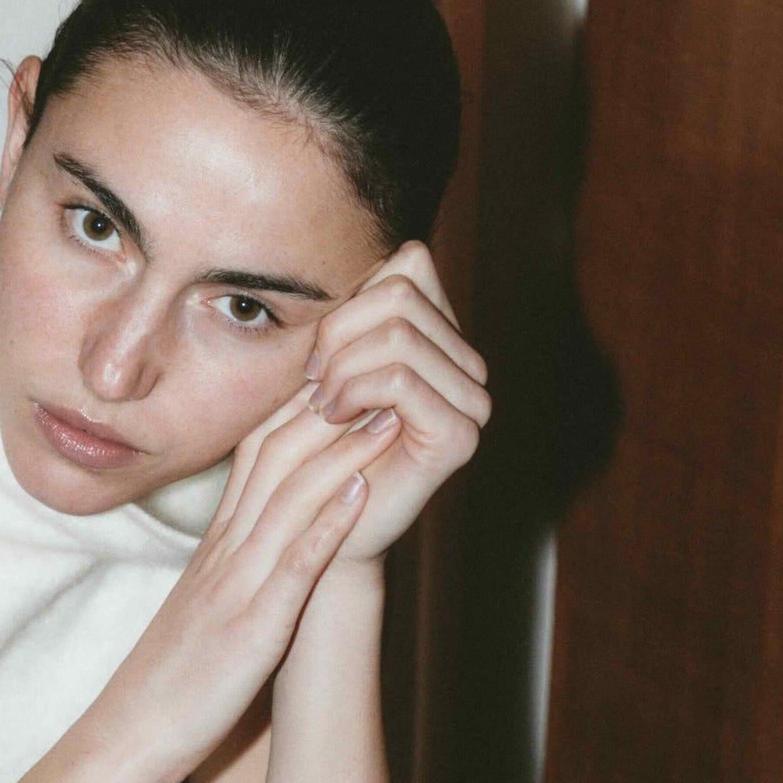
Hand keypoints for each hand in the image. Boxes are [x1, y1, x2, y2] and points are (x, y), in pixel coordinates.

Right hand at [106, 401, 402, 782]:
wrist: (130, 737)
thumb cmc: (169, 683)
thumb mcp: (203, 612)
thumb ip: (234, 575)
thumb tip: (267, 556)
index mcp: (216, 548)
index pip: (256, 458)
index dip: (300, 410)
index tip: (343, 376)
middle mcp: (225, 553)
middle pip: (275, 458)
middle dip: (329, 409)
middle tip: (378, 366)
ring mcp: (236, 586)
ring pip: (290, 499)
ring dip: (342, 452)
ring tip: (390, 413)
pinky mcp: (251, 627)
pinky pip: (292, 566)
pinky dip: (328, 525)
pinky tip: (362, 494)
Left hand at [296, 240, 489, 558]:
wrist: (317, 527)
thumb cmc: (312, 447)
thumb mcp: (324, 367)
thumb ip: (350, 315)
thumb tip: (375, 256)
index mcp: (440, 340)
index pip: (410, 264)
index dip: (352, 300)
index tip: (316, 355)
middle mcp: (466, 365)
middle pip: (402, 294)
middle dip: (340, 333)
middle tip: (311, 382)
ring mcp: (471, 401)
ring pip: (400, 333)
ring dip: (343, 367)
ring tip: (321, 405)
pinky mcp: (460, 435)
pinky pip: (402, 378)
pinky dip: (355, 390)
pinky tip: (333, 417)